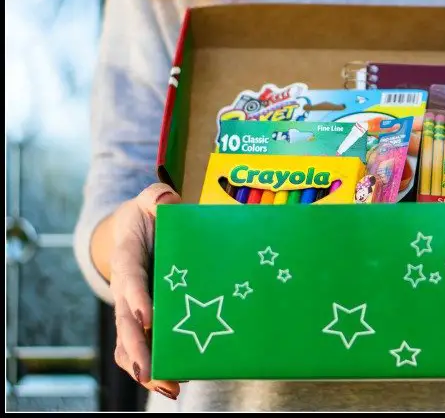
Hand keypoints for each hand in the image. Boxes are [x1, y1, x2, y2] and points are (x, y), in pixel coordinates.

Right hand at [110, 183, 182, 399]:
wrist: (135, 231)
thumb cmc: (147, 217)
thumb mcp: (150, 201)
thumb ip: (156, 198)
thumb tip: (167, 200)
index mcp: (128, 258)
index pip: (130, 279)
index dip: (137, 299)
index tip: (148, 318)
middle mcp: (127, 288)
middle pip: (127, 324)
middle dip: (139, 350)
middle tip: (151, 373)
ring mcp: (134, 307)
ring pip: (130, 343)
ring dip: (147, 368)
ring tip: (171, 388)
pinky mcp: (144, 319)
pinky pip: (142, 346)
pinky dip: (154, 366)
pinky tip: (175, 383)